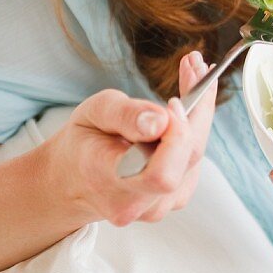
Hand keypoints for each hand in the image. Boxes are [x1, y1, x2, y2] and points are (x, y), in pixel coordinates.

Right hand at [45, 51, 217, 227]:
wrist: (74, 179)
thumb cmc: (83, 142)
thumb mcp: (93, 114)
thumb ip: (125, 115)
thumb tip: (162, 120)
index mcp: (108, 181)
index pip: (159, 173)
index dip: (176, 137)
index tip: (173, 100)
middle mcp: (136, 203)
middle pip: (186, 159)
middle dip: (197, 109)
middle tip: (195, 66)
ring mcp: (157, 207)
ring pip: (194, 157)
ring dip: (199, 113)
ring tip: (192, 72)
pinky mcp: (174, 198)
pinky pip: (192, 160)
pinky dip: (194, 127)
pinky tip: (187, 102)